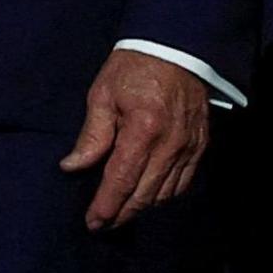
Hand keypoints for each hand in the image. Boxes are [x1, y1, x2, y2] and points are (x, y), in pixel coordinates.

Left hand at [61, 48, 209, 231]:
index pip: (122, 181)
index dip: (106, 206)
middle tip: (102, 225)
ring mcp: (189, 147)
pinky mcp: (200, 145)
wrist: (177, 48)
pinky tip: (148, 196)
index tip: (92, 223)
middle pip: (144, 195)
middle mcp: (170, 144)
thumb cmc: (135, 67)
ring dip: (142, 208)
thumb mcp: (103, 94)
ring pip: (164, 194)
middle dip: (121, 214)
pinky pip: (183, 183)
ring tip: (121, 212)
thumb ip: (91, 135)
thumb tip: (72, 166)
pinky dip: (164, 196)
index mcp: (143, 129)